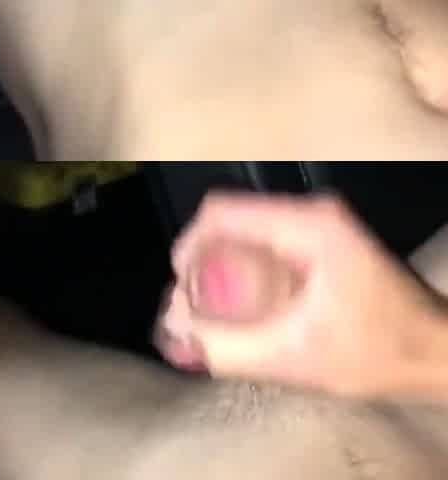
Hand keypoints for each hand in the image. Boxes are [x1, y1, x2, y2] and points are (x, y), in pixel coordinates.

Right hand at [155, 192, 446, 398]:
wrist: (434, 351)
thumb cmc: (379, 352)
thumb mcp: (293, 358)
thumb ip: (226, 348)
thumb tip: (175, 329)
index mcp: (307, 228)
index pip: (221, 212)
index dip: (188, 245)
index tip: (180, 285)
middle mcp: (309, 213)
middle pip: (227, 221)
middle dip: (200, 262)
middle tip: (193, 306)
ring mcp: (314, 223)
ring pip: (242, 232)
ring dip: (218, 268)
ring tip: (212, 310)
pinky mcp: (316, 239)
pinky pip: (260, 243)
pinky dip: (239, 270)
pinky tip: (239, 307)